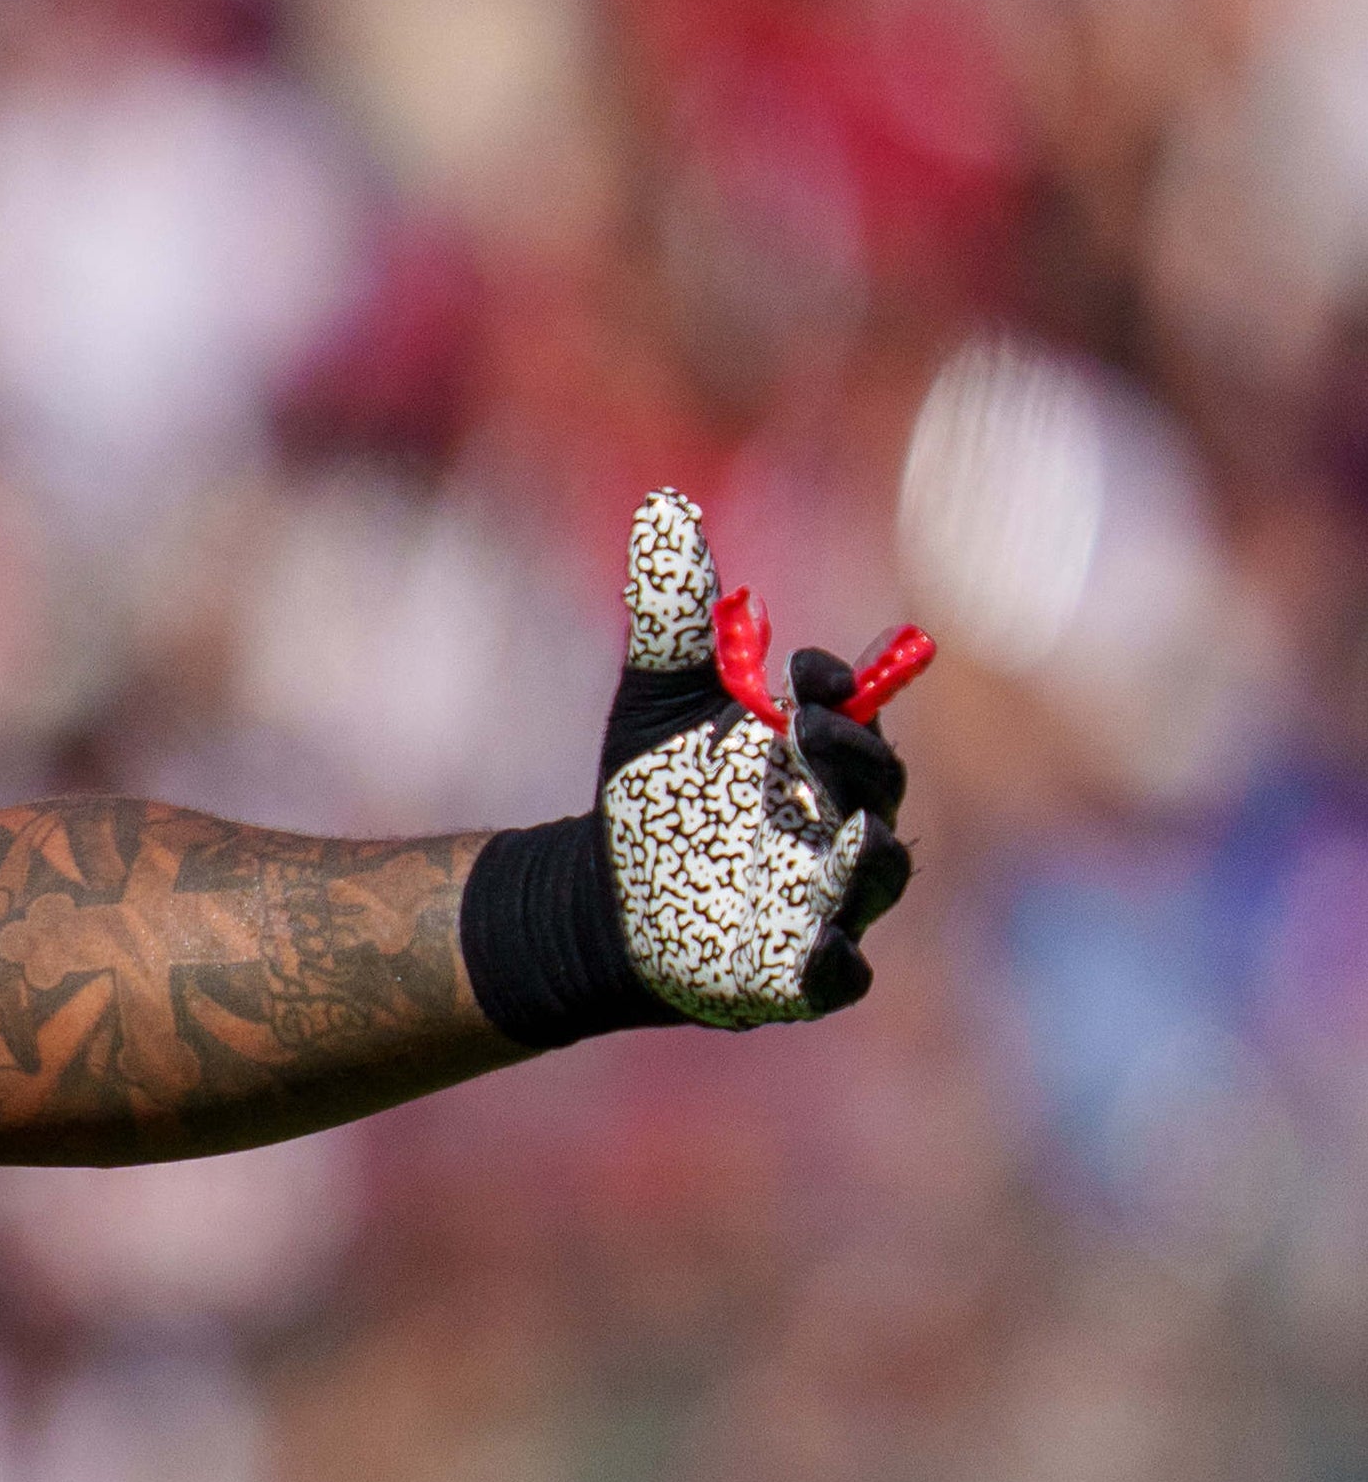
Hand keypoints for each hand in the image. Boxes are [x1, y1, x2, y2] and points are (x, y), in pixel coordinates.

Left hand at [580, 489, 921, 1028]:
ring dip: (863, 855)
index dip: (842, 687)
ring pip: (877, 875)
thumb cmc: (650, 797)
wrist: (604, 904)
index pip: (858, 711)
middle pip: (878, 784)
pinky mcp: (802, 975)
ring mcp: (831, 901)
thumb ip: (676, 617)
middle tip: (806, 729)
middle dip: (853, 755)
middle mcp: (844, 823)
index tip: (797, 669)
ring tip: (842, 834)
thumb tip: (666, 506)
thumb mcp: (656, 703)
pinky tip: (813, 950)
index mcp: (825, 756)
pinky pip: (840, 973)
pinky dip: (833, 962)